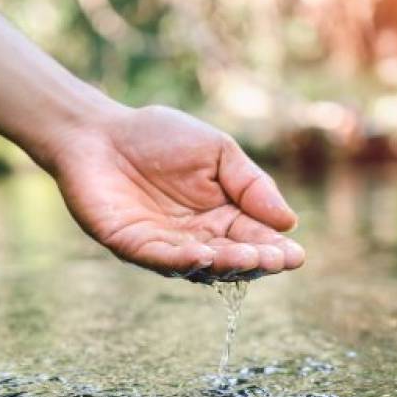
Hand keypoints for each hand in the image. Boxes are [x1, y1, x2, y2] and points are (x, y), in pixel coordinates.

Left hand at [44, 104, 304, 279]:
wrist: (101, 130)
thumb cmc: (160, 137)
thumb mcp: (218, 152)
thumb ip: (251, 184)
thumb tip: (288, 222)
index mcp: (223, 216)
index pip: (255, 239)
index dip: (275, 250)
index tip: (295, 256)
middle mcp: (198, 238)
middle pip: (233, 259)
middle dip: (256, 261)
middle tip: (276, 260)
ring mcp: (165, 246)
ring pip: (201, 265)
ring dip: (225, 264)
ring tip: (247, 257)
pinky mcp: (133, 246)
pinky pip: (161, 259)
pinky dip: (183, 260)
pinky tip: (204, 255)